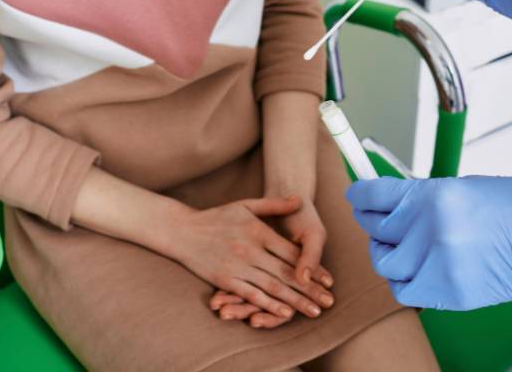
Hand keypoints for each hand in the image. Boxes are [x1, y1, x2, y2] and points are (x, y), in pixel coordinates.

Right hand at [166, 196, 333, 318]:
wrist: (182, 230)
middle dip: (310, 290)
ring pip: (272, 287)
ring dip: (295, 301)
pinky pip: (251, 295)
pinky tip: (284, 312)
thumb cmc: (216, 216)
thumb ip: (274, 204)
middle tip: (329, 302)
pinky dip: (269, 305)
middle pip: (287, 273)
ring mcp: (238, 266)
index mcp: (258, 231)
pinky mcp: (225, 280)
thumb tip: (299, 199)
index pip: (292, 253)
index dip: (312, 268)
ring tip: (313, 311)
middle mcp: (250, 250)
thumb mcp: (246, 204)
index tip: (329, 281)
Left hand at [347, 176, 511, 321]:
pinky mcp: (449, 293)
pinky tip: (414, 269)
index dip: (359, 195)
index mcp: (434, 195)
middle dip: (372, 221)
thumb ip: (422, 196)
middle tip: (377, 220)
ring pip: (384, 262)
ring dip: (386, 252)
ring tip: (400, 246)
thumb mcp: (464, 187)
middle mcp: (431, 230)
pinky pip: (404, 290)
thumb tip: (388, 201)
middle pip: (375, 228)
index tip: (355, 196)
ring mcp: (439, 265)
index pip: (374, 195)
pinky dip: (402, 280)